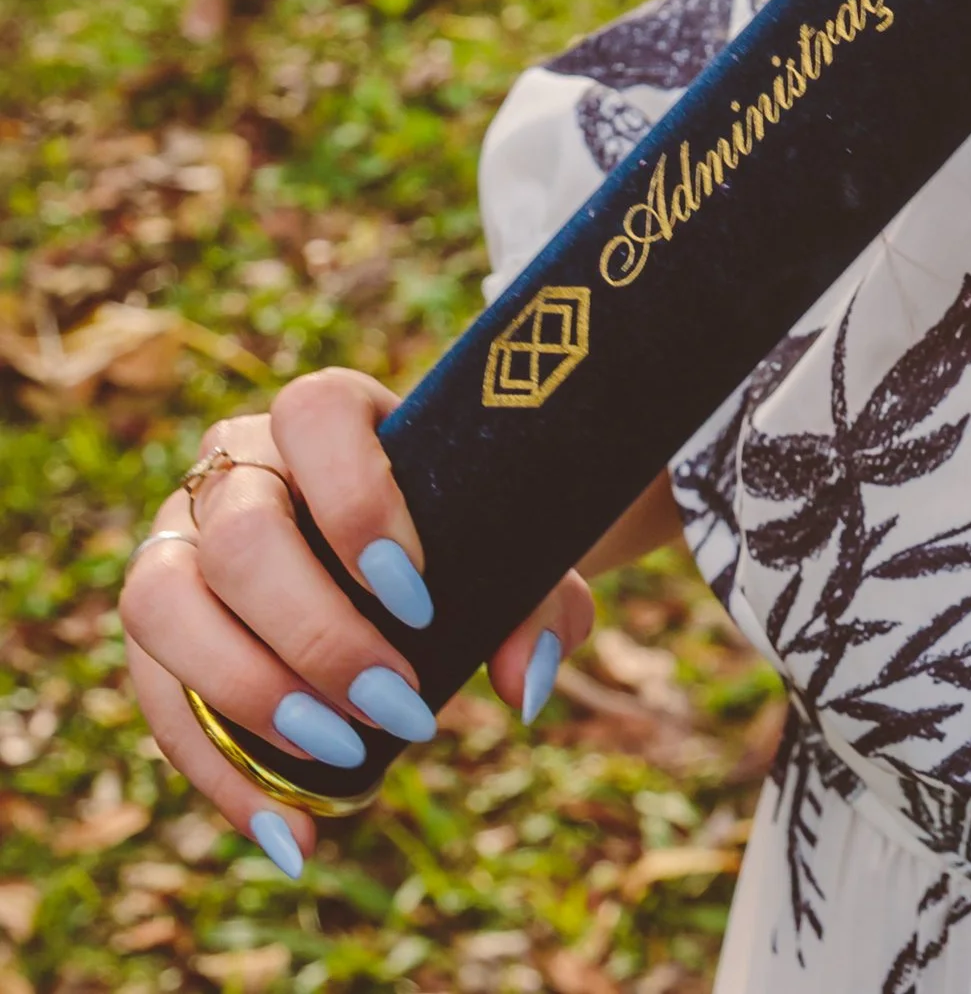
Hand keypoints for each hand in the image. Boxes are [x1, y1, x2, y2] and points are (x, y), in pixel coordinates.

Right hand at [119, 371, 592, 876]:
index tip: (419, 597)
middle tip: (396, 706)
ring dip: (247, 695)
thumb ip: (540, 602)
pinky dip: (219, 775)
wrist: (414, 549)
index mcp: (325, 413)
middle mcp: (238, 463)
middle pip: (240, 533)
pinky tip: (291, 833)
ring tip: (339, 759)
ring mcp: (179, 537)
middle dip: (316, 636)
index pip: (316, 415)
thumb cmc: (461, 532)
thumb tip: (524, 686)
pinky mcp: (158, 628)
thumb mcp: (513, 549)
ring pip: (160, 602)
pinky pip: (155, 696)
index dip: (357, 504)